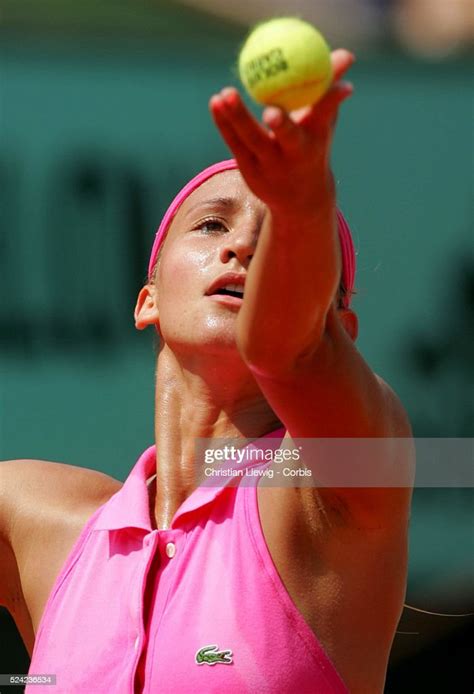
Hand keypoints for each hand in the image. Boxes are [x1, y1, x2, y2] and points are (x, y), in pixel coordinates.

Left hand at [209, 49, 354, 216]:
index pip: (325, 114)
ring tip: (225, 94)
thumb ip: (327, 89)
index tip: (340, 85)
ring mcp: (270, 164)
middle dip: (282, 125)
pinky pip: (234, 142)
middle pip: (288, 137)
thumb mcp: (322, 121)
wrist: (299, 198)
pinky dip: (224, 122)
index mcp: (316, 137)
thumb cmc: (312, 147)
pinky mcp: (249, 169)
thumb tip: (346, 55)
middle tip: (270, 109)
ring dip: (238, 117)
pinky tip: (216, 102)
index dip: (331, 99)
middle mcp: (295, 153)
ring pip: (253, 140)